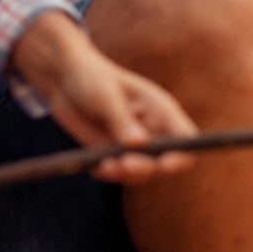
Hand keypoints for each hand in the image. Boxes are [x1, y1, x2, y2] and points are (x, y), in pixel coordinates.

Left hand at [11, 12, 196, 184]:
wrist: (65, 79)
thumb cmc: (91, 77)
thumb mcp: (106, 94)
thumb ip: (122, 120)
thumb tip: (139, 144)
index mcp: (162, 111)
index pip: (186, 139)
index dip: (182, 154)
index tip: (165, 163)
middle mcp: (153, 131)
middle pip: (165, 161)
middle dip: (147, 167)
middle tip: (125, 164)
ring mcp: (134, 145)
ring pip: (142, 172)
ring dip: (126, 174)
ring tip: (105, 166)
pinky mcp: (114, 154)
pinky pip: (118, 174)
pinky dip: (109, 174)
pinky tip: (96, 165)